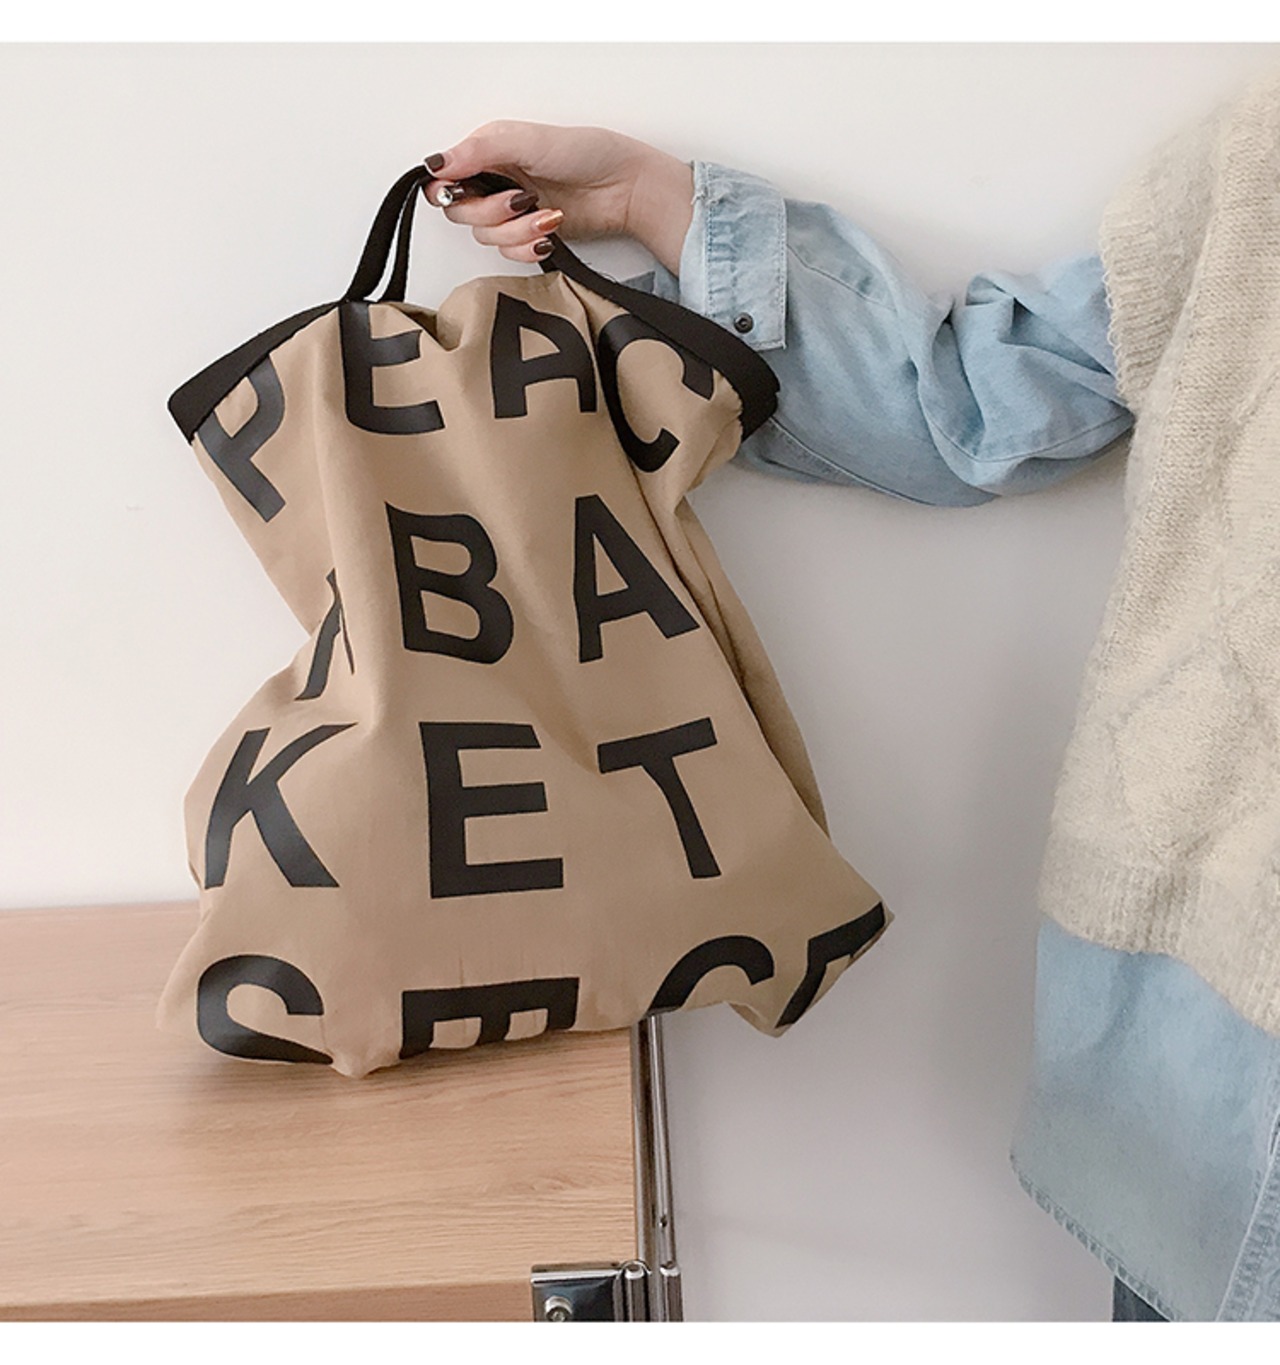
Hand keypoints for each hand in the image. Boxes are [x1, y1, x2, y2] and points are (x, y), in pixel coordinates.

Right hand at [422, 121, 694, 274]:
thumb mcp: (527, 140)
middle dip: (491, 213)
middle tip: (520, 199)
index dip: (447, 191)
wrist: (625, 187)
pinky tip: (550, 233)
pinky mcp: (529, 237)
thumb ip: (479, 150)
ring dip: (516, 232)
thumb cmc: (586, 153)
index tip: (463, 192)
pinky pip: (510, 255)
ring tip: (547, 215)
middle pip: (460, 214)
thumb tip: (436, 163)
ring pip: (486, 238)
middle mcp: (494, 182)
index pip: (443, 181)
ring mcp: (511, 213)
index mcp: (487, 153)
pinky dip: (528, 248)